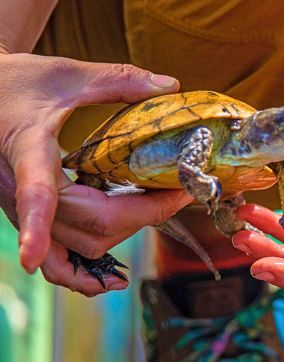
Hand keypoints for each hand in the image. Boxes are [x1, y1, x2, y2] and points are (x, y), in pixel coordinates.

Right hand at [0, 53, 190, 295]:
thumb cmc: (17, 82)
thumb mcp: (66, 74)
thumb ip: (118, 80)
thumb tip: (170, 85)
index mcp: (26, 150)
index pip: (34, 193)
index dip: (35, 225)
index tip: (29, 258)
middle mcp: (20, 190)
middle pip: (88, 225)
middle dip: (143, 215)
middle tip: (180, 193)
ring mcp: (23, 211)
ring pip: (80, 247)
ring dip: (125, 236)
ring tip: (159, 209)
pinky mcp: (31, 220)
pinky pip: (56, 262)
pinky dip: (82, 277)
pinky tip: (111, 280)